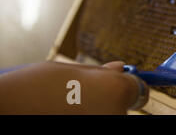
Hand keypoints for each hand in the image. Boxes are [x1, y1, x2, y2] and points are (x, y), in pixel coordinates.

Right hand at [0, 61, 148, 113]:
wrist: (7, 111)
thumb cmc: (37, 88)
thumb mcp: (73, 70)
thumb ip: (103, 71)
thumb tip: (120, 68)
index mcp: (117, 91)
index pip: (140, 89)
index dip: (130, 85)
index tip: (124, 84)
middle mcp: (116, 115)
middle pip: (122, 106)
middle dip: (109, 99)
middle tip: (83, 94)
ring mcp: (103, 127)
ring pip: (107, 115)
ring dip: (95, 110)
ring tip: (67, 105)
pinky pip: (94, 122)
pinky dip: (85, 117)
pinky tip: (64, 112)